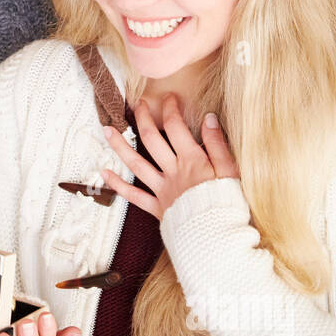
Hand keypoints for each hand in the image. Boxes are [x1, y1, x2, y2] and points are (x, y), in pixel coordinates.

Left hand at [99, 94, 238, 222]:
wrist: (220, 238)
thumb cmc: (229, 204)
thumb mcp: (231, 171)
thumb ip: (217, 143)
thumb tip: (208, 117)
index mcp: (192, 160)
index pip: (175, 126)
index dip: (170, 108)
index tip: (168, 98)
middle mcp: (172, 171)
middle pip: (151, 139)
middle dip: (143, 118)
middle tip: (138, 105)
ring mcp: (162, 189)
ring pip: (136, 164)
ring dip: (119, 146)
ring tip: (107, 130)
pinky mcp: (157, 208)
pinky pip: (133, 196)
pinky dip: (117, 185)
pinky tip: (104, 173)